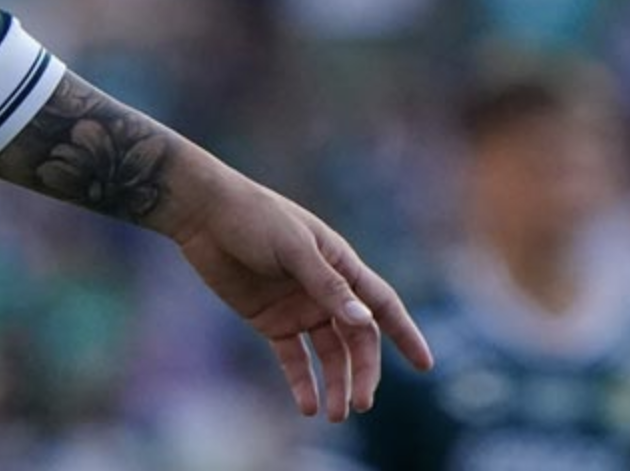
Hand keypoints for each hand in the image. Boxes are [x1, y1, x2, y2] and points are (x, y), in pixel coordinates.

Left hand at [167, 175, 430, 420]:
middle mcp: (325, 290)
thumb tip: (363, 322)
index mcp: (341, 264)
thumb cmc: (254, 218)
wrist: (204, 214)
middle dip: (364, 372)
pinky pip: (293, 358)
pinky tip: (307, 406)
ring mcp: (299, 307)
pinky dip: (302, 382)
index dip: (405, 334)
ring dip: (336, 384)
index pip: (382, 304)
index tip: (425, 364)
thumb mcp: (293, 248)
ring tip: (337, 414)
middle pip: (357, 339)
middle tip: (363, 404)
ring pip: (328, 354)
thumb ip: (326, 286)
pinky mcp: (271, 320)